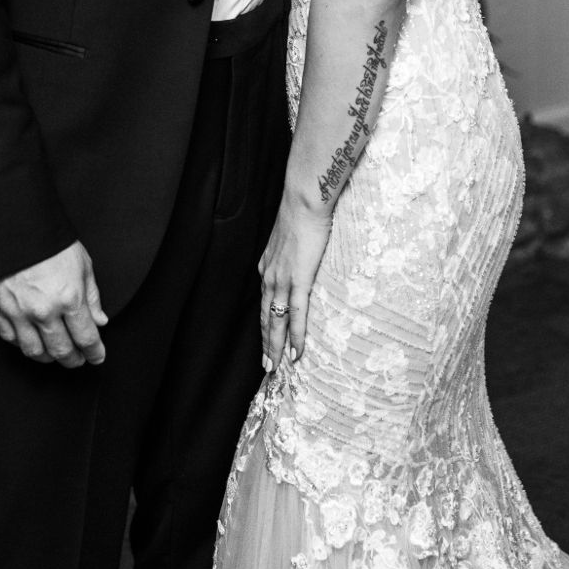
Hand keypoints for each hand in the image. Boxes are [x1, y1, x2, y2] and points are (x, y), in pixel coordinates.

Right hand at [0, 240, 107, 367]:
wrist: (15, 227)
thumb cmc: (52, 243)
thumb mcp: (83, 264)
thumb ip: (92, 297)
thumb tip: (100, 322)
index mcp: (69, 299)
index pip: (86, 338)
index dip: (95, 352)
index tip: (98, 356)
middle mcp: (44, 311)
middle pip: (61, 350)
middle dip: (74, 359)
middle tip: (79, 359)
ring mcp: (20, 313)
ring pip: (35, 352)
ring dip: (49, 358)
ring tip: (57, 353)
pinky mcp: (0, 310)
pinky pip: (12, 339)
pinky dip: (24, 346)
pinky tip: (33, 342)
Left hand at [258, 192, 332, 370]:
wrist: (304, 201)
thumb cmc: (301, 214)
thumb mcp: (290, 239)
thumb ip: (291, 254)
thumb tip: (299, 260)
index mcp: (267, 267)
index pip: (264, 303)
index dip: (265, 325)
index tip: (266, 342)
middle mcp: (269, 277)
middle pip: (265, 318)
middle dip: (265, 344)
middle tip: (266, 367)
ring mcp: (282, 280)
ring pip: (276, 321)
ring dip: (275, 346)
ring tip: (276, 367)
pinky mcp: (298, 279)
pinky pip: (295, 314)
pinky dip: (295, 335)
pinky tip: (296, 351)